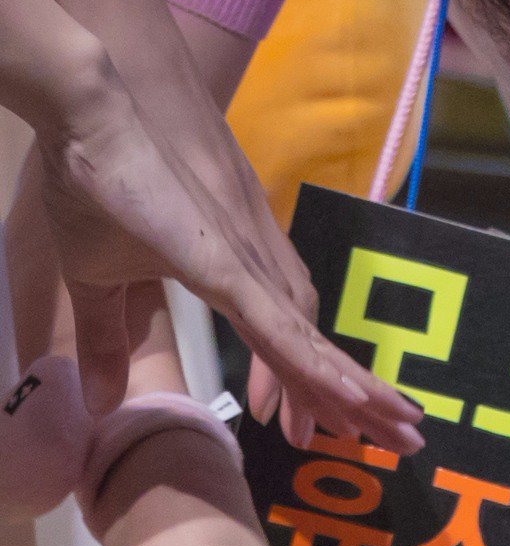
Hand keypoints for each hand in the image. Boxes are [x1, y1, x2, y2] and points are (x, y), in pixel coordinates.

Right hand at [23, 46, 416, 452]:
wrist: (95, 105)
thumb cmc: (99, 178)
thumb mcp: (99, 278)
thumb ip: (109, 338)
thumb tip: (100, 400)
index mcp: (233, 263)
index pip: (280, 332)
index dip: (299, 380)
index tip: (300, 429)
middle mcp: (256, 257)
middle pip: (310, 336)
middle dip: (342, 391)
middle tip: (377, 440)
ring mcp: (246, 253)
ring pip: (307, 332)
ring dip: (343, 382)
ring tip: (378, 427)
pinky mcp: (222, 253)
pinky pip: (275, 316)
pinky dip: (307, 356)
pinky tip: (338, 390)